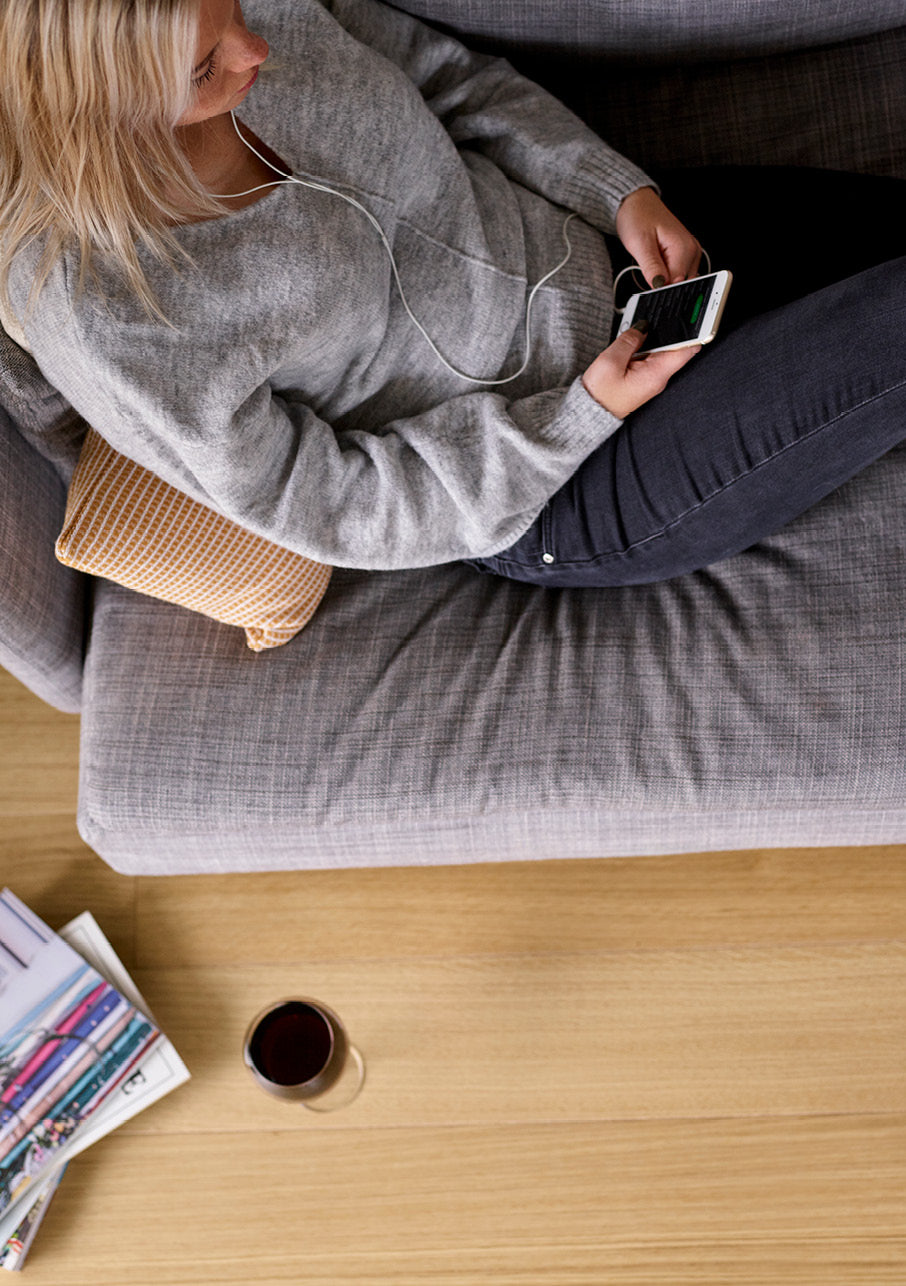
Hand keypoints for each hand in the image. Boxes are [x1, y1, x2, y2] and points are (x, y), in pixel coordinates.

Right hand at [582, 324, 699, 418]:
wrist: (590, 413)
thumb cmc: (599, 394)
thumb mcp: (611, 361)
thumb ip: (630, 339)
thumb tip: (643, 326)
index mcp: (656, 374)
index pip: (686, 350)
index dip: (694, 332)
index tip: (698, 316)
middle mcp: (658, 377)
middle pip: (676, 347)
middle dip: (672, 327)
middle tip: (663, 311)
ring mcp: (652, 378)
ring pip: (662, 349)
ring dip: (656, 334)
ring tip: (641, 324)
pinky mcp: (643, 377)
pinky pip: (651, 356)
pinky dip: (647, 343)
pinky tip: (635, 336)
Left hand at [615, 186, 701, 286]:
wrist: (637, 203)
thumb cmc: (637, 217)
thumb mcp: (639, 244)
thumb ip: (651, 268)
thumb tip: (659, 287)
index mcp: (684, 248)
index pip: (677, 284)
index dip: (660, 290)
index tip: (647, 289)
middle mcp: (692, 250)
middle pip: (680, 284)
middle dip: (663, 286)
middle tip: (646, 273)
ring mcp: (690, 252)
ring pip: (679, 281)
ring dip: (664, 280)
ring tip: (650, 263)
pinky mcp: (685, 254)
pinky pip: (677, 274)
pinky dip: (666, 275)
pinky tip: (656, 265)